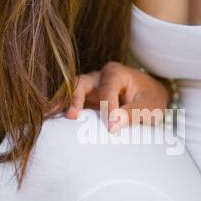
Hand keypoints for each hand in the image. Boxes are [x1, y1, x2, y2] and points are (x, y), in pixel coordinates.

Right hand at [46, 61, 170, 129]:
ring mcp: (90, 88)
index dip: (107, 108)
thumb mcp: (150, 107)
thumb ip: (133, 113)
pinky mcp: (86, 100)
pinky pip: (71, 103)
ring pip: (72, 92)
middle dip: (74, 98)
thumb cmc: (151, 99)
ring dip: (61, 104)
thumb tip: (113, 125)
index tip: (111, 127)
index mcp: (116, 73)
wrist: (151, 98)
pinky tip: (49, 119)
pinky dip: (61, 110)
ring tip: (48, 117)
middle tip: (72, 116)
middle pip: (81, 83)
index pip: (107, 90)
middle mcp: (99, 76)